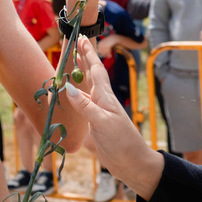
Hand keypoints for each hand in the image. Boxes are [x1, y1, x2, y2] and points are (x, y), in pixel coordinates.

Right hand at [64, 36, 162, 199]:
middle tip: (77, 42)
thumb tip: (68, 87)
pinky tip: (72, 94)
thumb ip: (85, 106)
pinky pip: (83, 102)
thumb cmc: (121, 143)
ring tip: (73, 62)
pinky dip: (76, 94)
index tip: (82, 38)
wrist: (133, 164)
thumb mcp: (102, 123)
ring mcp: (99, 112)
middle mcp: (102, 101)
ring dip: (80, 73)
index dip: (88, 54)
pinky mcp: (96, 124)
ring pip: (87, 87)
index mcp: (105, 97)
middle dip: (84, 58)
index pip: (95, 70)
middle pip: (92, 74)